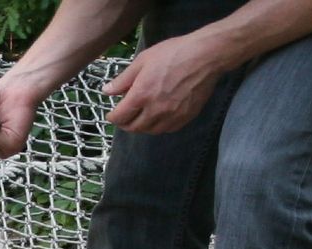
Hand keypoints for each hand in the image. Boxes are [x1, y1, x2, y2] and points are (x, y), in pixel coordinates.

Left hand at [103, 34, 227, 133]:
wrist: (204, 57)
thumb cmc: (172, 53)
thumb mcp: (142, 61)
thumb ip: (123, 80)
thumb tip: (107, 92)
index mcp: (141, 95)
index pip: (120, 117)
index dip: (112, 118)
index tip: (111, 114)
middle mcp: (155, 110)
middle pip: (134, 128)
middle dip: (125, 124)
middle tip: (123, 117)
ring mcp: (172, 116)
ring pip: (151, 131)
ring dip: (141, 127)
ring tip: (139, 118)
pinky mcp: (186, 117)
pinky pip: (167, 130)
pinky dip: (158, 127)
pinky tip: (157, 118)